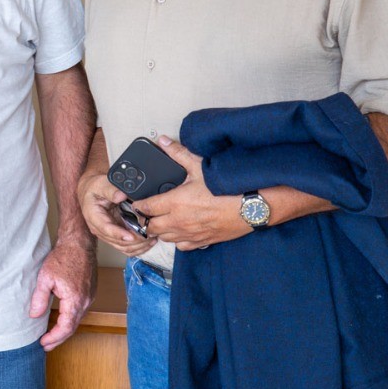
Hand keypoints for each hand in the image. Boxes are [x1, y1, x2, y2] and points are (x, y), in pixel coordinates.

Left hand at [29, 234, 95, 350]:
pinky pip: (80, 311)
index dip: (54, 338)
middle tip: (46, 345)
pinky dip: (71, 319)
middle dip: (59, 338)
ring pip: (77, 320)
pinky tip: (62, 320)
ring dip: (65, 330)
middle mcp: (85, 302)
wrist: (79, 244)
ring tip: (52, 336)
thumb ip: (40, 298)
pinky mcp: (90, 293)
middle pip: (73, 327)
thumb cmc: (63, 257)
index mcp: (74, 300)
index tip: (43, 343)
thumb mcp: (45, 277)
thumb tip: (34, 316)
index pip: (65, 327)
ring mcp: (89, 297)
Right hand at [77, 168, 155, 257]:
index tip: (131, 236)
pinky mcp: (114, 237)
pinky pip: (126, 248)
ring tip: (153, 237)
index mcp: (93, 216)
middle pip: (117, 241)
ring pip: (123, 247)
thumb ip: (110, 190)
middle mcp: (99, 229)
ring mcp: (107, 235)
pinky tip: (149, 242)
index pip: (106, 229)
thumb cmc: (96, 188)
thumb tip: (121, 196)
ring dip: (138, 246)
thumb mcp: (101, 185)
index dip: (119, 234)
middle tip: (150, 233)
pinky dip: (138, 248)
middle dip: (135, 240)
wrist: (92, 193)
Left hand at [136, 136, 253, 250]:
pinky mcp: (202, 241)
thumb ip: (179, 154)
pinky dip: (177, 240)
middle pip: (151, 227)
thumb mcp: (200, 166)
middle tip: (147, 213)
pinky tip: (181, 231)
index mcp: (175, 202)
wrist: (251, 208)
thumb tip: (163, 142)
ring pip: (164, 238)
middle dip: (146, 220)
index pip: (145, 208)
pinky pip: (182, 246)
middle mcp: (179, 221)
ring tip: (162, 221)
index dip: (138, 206)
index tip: (136, 203)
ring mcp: (190, 234)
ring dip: (160, 231)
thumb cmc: (227, 188)